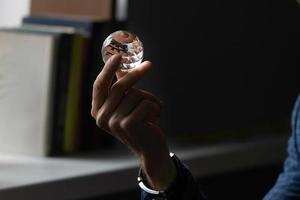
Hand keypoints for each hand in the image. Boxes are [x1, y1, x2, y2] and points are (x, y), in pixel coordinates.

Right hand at [91, 55, 175, 189]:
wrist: (149, 148)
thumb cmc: (139, 123)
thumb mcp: (127, 104)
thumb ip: (121, 87)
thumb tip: (122, 65)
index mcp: (98, 110)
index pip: (100, 85)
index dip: (108, 69)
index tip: (118, 55)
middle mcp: (101, 117)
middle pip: (119, 86)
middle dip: (136, 74)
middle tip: (149, 64)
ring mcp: (113, 122)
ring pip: (136, 95)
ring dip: (150, 99)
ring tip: (151, 111)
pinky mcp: (127, 125)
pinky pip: (145, 103)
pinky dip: (155, 107)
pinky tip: (153, 119)